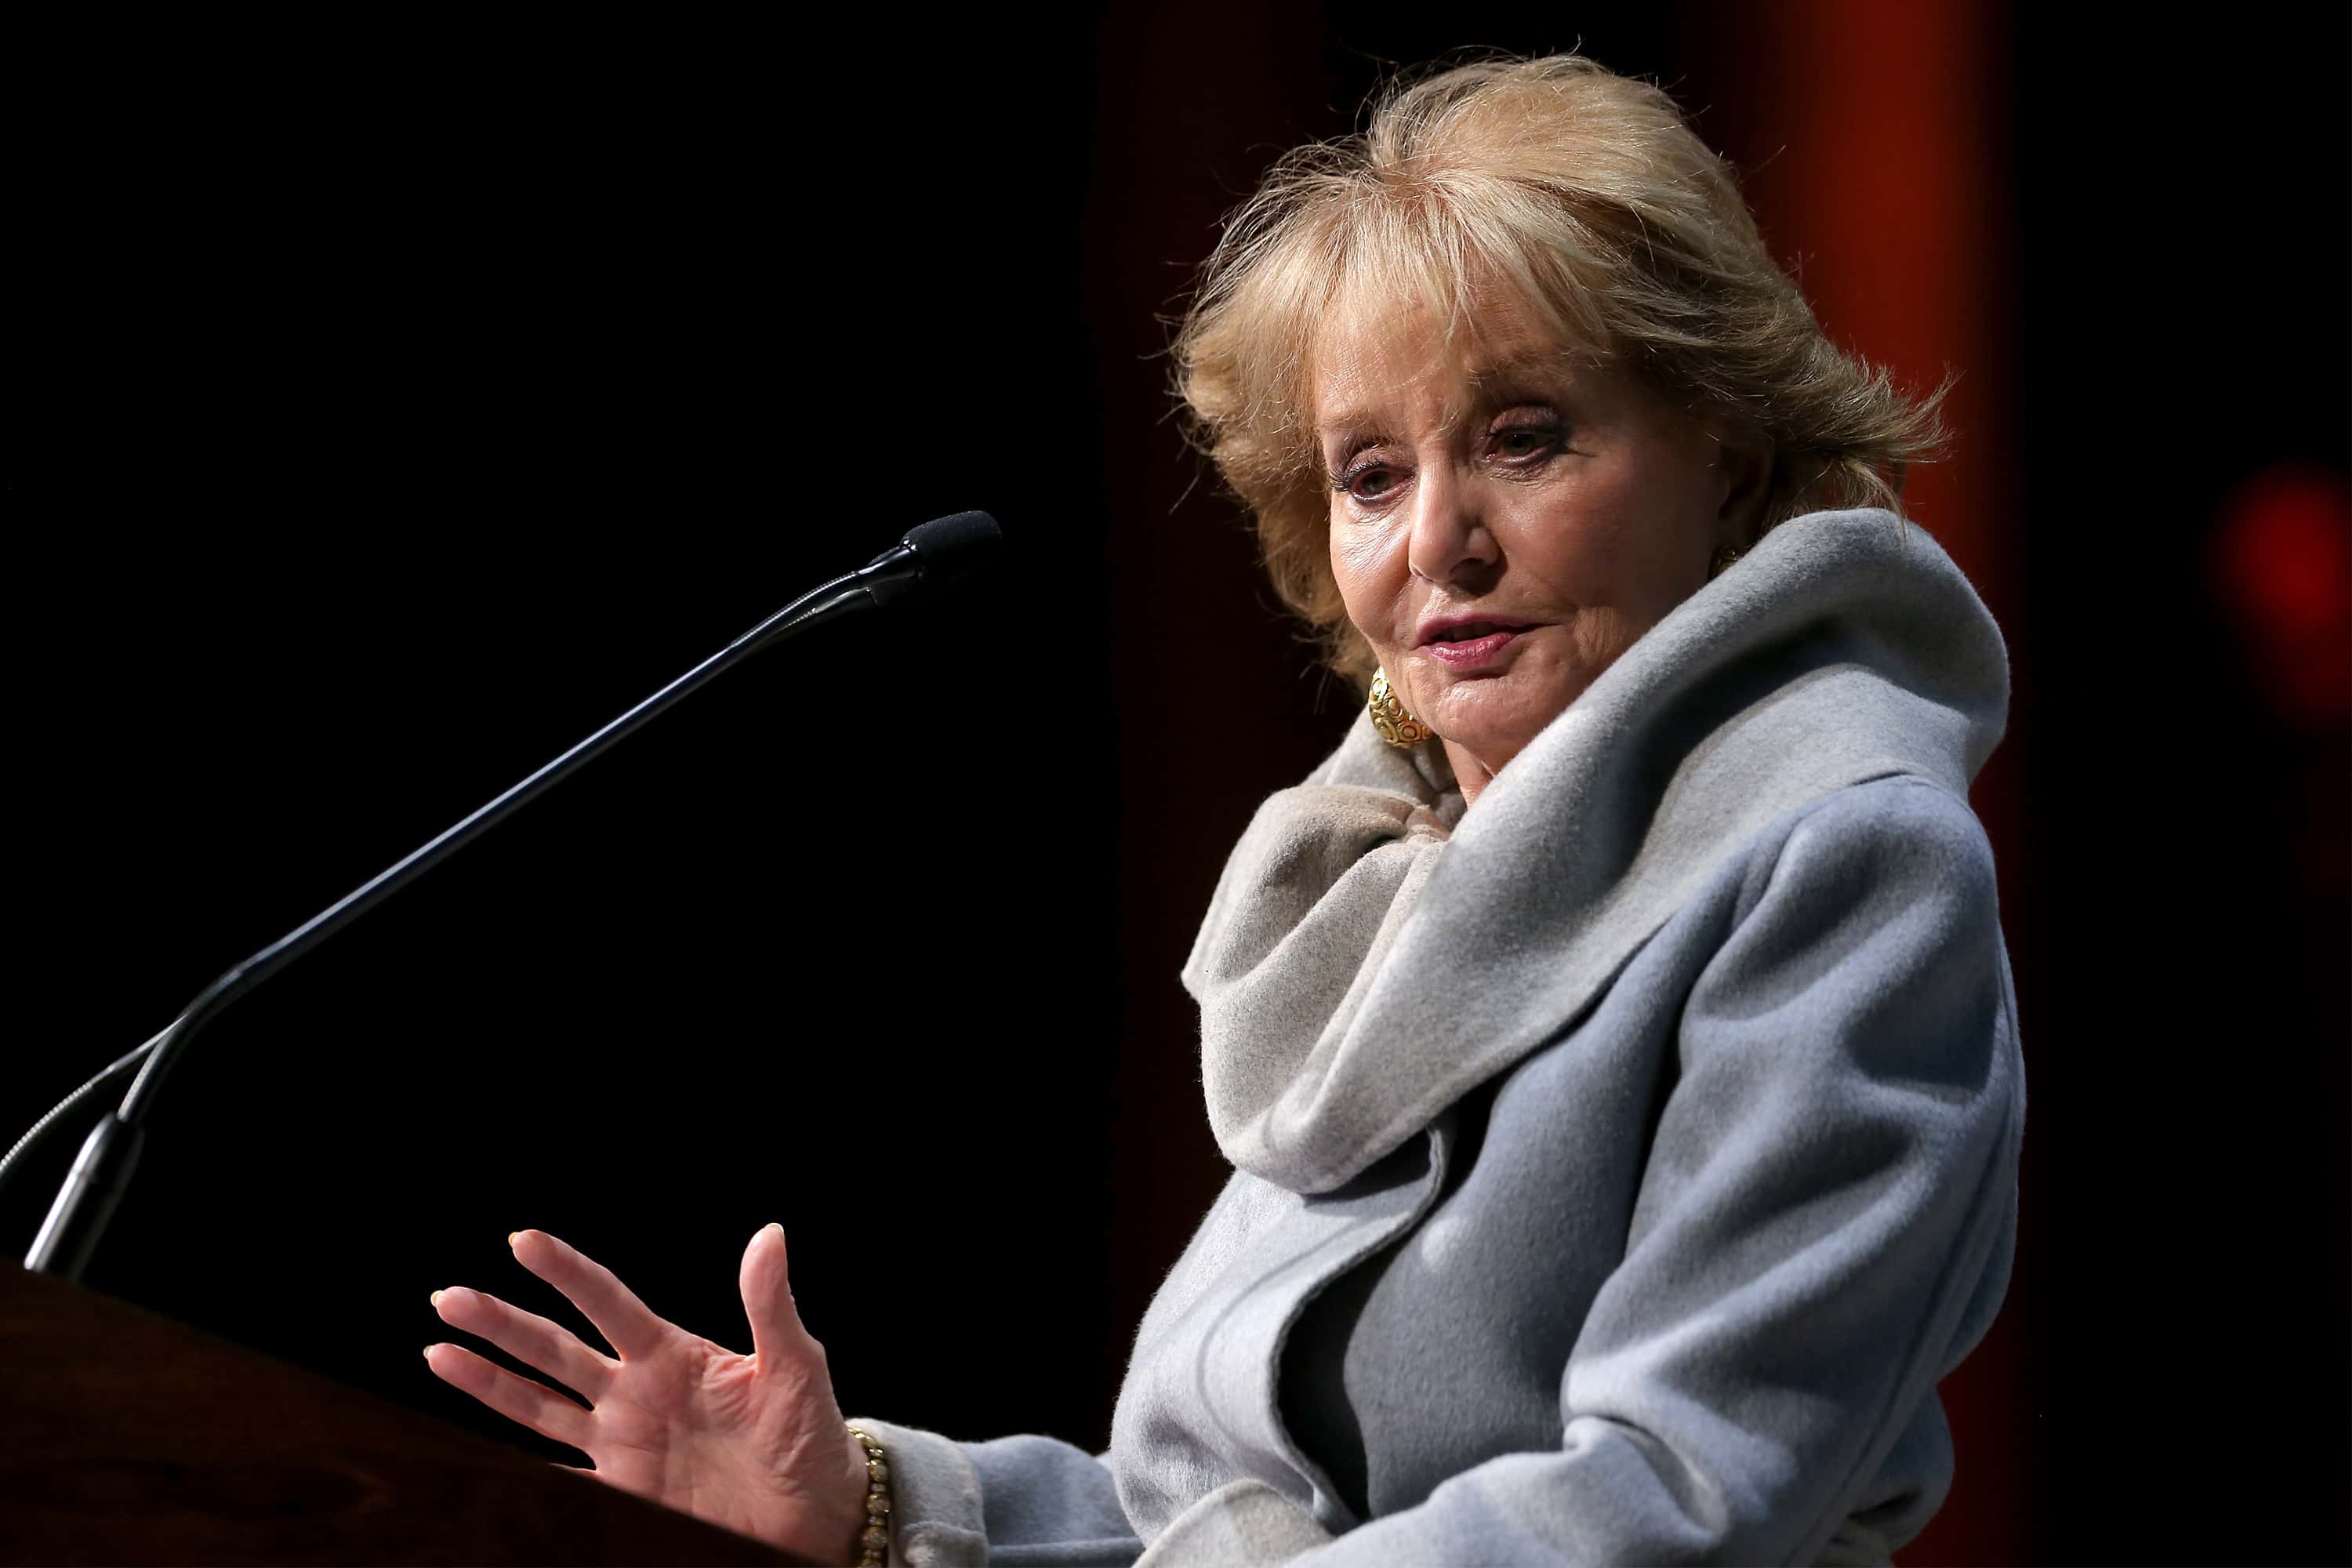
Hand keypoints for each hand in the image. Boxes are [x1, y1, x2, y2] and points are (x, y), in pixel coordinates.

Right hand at [424, 1225, 871, 1561]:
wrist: (816, 1515)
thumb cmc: (811, 1434)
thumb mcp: (797, 1367)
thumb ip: (771, 1305)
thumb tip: (770, 1234)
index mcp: (673, 1355)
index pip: (608, 1302)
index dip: (566, 1271)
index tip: (522, 1240)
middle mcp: (636, 1392)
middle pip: (555, 1349)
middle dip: (501, 1323)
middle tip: (449, 1298)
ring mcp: (622, 1443)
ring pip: (539, 1404)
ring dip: (488, 1381)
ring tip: (437, 1352)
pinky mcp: (623, 1492)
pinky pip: (557, 1478)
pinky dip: (513, 1469)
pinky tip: (474, 1453)